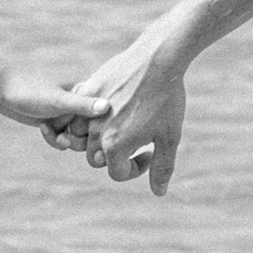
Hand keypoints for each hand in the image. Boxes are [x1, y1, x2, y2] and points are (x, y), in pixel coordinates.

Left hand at [0, 64, 112, 139]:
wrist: (2, 89)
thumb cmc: (30, 89)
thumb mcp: (57, 100)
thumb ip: (82, 105)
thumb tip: (108, 107)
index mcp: (88, 91)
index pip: (106, 116)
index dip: (101, 129)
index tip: (89, 137)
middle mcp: (81, 102)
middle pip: (94, 132)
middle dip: (80, 139)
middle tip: (64, 137)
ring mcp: (68, 113)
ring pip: (79, 138)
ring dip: (66, 141)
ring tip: (54, 134)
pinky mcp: (56, 121)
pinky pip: (64, 139)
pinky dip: (55, 139)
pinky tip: (43, 128)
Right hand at [44, 35, 185, 195]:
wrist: (158, 59)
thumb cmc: (166, 100)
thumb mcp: (170, 137)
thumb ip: (162, 167)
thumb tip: (159, 193)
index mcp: (114, 146)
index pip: (117, 173)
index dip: (136, 168)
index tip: (151, 153)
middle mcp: (96, 131)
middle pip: (96, 158)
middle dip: (115, 155)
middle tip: (136, 140)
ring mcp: (88, 109)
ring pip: (84, 136)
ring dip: (99, 136)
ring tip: (121, 125)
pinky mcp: (87, 89)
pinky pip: (82, 109)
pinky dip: (93, 114)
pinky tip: (115, 105)